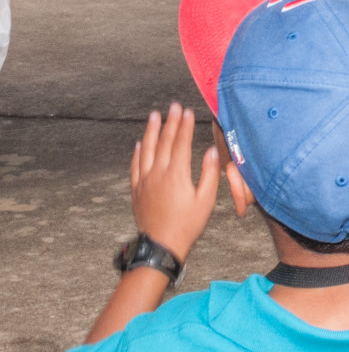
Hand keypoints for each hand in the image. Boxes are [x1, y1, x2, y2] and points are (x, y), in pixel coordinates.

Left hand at [130, 104, 219, 261]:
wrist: (161, 245)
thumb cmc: (187, 224)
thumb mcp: (206, 201)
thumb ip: (209, 174)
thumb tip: (211, 151)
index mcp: (177, 174)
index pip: (181, 143)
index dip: (184, 126)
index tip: (187, 111)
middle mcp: (158, 173)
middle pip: (164, 142)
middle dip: (170, 122)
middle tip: (174, 106)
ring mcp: (145, 181)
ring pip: (147, 149)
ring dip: (151, 131)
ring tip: (154, 115)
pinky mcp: (137, 189)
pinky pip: (135, 165)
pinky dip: (137, 152)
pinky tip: (140, 143)